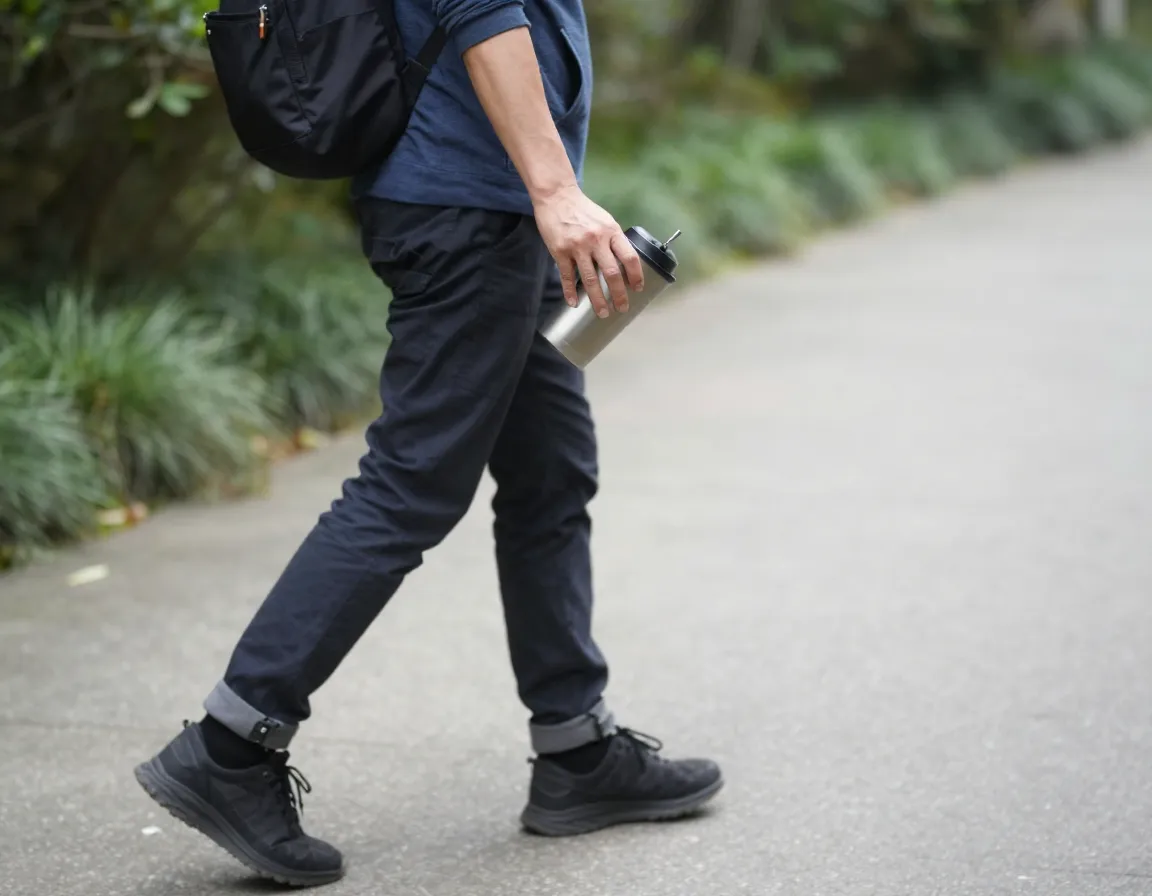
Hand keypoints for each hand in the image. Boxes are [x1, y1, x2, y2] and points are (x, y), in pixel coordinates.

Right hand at [533, 184, 644, 317]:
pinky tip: (574, 304)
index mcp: (611, 232)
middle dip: (619, 295)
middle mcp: (596, 240)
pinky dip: (570, 292)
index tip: (637, 289)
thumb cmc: (583, 210)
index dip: (636, 276)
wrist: (557, 196)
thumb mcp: (605, 220)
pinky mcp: (560, 251)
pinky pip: (567, 276)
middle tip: (622, 308)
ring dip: (597, 299)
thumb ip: (614, 240)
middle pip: (612, 273)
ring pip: (590, 279)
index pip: (630, 257)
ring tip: (603, 313)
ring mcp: (577, 247)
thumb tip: (624, 264)